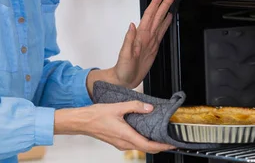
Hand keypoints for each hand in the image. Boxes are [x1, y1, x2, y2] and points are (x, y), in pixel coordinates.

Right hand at [54, 101, 174, 152]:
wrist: (82, 121)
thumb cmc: (96, 116)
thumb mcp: (117, 107)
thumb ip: (135, 106)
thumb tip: (149, 107)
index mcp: (126, 135)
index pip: (148, 145)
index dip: (162, 146)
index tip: (171, 145)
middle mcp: (124, 143)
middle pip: (146, 148)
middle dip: (160, 146)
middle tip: (169, 141)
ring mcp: (120, 143)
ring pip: (140, 147)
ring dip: (151, 144)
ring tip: (160, 135)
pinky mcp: (117, 141)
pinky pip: (133, 144)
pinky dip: (142, 141)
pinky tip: (144, 132)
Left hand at [113, 0, 177, 88]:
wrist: (123, 80)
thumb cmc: (122, 68)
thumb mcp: (124, 55)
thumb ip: (128, 40)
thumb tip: (132, 25)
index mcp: (140, 36)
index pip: (149, 15)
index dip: (156, 3)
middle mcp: (145, 36)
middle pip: (157, 15)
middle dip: (164, 3)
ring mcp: (150, 41)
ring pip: (160, 21)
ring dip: (166, 10)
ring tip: (171, 1)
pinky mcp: (153, 47)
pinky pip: (161, 32)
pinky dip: (166, 24)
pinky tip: (169, 18)